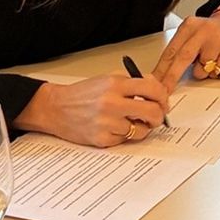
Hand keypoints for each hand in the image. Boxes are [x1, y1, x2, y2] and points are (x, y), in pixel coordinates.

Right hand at [15, 73, 168, 146]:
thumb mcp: (108, 79)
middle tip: (156, 116)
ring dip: (142, 127)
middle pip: (152, 112)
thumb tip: (157, 89)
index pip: (152, 88)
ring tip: (133, 122)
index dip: (163, 96)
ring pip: (141, 130)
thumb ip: (132, 83)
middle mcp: (112, 103)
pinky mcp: (102, 139)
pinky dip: (125, 135)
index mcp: (115, 85)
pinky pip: (126, 140)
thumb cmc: (82, 94)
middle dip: (159, 115)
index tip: (163, 100)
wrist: (56, 108)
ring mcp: (107, 123)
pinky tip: (115, 128)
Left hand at [152, 12, 219, 85]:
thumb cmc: (209, 32)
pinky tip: (219, 59)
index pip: (171, 50)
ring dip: (201, 72)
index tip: (155, 84)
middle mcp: (203, 31)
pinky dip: (215, 71)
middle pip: (183, 58)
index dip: (161, 69)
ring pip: (201, 70)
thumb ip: (178, 51)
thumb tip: (161, 76)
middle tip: (165, 90)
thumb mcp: (191, 34)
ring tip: (208, 60)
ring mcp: (218, 40)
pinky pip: (216, 72)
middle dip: (172, 77)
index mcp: (189, 26)